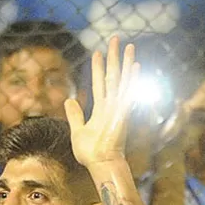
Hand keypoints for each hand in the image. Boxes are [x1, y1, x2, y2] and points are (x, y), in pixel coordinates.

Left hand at [65, 36, 139, 166]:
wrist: (100, 165)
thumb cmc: (90, 153)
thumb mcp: (77, 131)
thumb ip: (74, 115)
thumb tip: (69, 99)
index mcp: (101, 109)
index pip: (99, 83)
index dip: (97, 67)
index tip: (97, 52)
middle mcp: (112, 105)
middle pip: (112, 76)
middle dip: (114, 57)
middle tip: (115, 39)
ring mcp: (118, 108)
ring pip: (122, 80)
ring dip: (126, 63)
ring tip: (129, 45)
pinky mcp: (122, 113)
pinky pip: (127, 93)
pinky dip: (131, 80)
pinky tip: (136, 66)